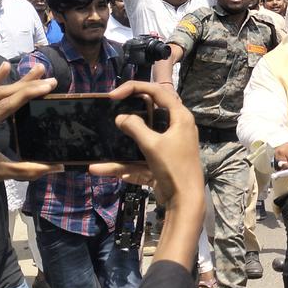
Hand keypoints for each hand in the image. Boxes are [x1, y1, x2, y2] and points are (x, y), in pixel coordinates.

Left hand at [0, 65, 61, 212]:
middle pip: (0, 94)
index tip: (48, 86)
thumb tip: (59, 167)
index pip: (6, 105)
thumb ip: (30, 169)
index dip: (29, 93)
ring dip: (15, 80)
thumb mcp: (1, 174)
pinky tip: (5, 68)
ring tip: (36, 69)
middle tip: (49, 78)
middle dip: (26, 85)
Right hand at [87, 81, 203, 204]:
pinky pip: (139, 159)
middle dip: (129, 111)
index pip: (158, 91)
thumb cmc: (174, 167)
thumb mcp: (152, 144)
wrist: (185, 200)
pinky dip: (125, 165)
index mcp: (180, 117)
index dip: (135, 87)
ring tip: (103, 143)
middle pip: (150, 113)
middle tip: (111, 109)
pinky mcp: (162, 161)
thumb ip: (135, 127)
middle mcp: (177, 128)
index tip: (114, 94)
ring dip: (122, 146)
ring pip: (141, 139)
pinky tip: (102, 169)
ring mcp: (169, 145)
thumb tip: (122, 118)